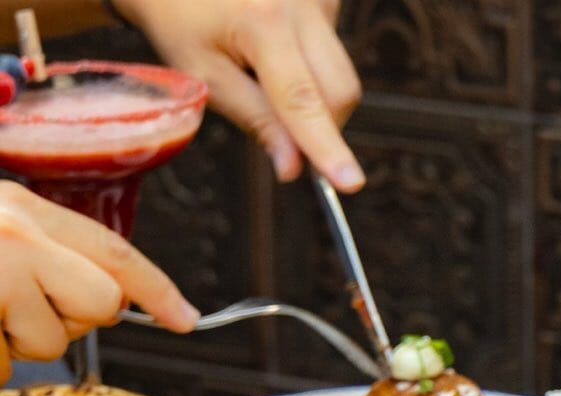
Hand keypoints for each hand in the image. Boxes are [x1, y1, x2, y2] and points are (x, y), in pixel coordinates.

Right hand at [0, 181, 198, 382]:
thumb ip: (50, 254)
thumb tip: (110, 300)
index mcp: (23, 209)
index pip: (113, 251)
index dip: (157, 289)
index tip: (187, 318)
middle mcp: (17, 236)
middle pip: (102, 302)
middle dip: (72, 319)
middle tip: (15, 307)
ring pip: (53, 343)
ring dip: (18, 345)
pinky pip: (7, 368)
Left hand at [117, 0, 363, 191]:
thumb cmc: (180, 16)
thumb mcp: (205, 73)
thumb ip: (255, 119)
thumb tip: (293, 167)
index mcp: (263, 21)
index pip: (303, 101)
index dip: (326, 147)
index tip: (350, 183)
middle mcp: (301, 3)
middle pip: (340, 91)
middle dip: (322, 124)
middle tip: (283, 131)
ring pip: (341, 75)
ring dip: (315, 94)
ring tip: (267, 70)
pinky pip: (334, 52)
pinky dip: (312, 66)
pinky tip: (279, 46)